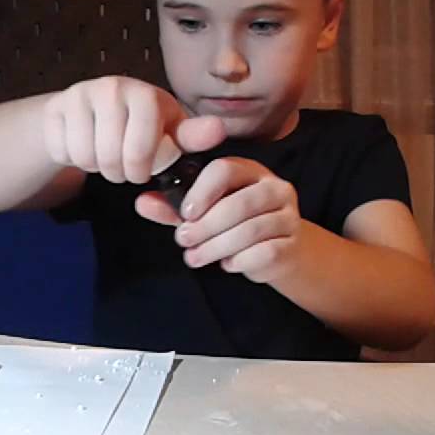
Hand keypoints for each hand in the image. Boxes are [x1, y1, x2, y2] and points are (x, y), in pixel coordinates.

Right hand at [42, 76, 224, 183]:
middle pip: (110, 155)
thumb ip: (192, 135)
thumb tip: (218, 130)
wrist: (94, 110)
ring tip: (105, 158)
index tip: (141, 174)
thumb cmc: (142, 125)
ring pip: (84, 156)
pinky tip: (83, 147)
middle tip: (122, 168)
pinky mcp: (55, 107)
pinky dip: (72, 159)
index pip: (139, 147)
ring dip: (95, 167)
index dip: (139, 169)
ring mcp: (80, 95)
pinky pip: (62, 151)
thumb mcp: (170, 131)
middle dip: (117, 173)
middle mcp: (111, 87)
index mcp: (144, 94)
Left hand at [135, 157, 301, 280]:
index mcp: (250, 171)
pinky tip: (227, 264)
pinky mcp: (292, 244)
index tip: (184, 214)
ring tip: (195, 257)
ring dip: (216, 247)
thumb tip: (142, 202)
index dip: (202, 192)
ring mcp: (288, 216)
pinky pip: (264, 253)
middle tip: (182, 240)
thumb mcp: (203, 212)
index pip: (225, 170)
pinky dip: (239, 261)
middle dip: (205, 226)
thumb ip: (173, 206)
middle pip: (239, 203)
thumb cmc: (235, 225)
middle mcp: (274, 188)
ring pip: (250, 231)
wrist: (280, 250)